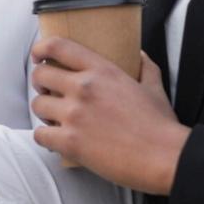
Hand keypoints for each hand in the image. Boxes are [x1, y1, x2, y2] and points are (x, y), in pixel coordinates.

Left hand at [30, 37, 189, 194]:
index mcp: (102, 70)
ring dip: (44, 112)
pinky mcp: (70, 142)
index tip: (39, 55)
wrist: (165, 157)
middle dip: (41, 83)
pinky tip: (56, 139)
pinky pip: (40, 134)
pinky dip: (45, 137)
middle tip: (49, 92)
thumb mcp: (153, 86)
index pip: (59, 46)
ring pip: (38, 105)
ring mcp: (74, 114)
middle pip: (41, 75)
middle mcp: (83, 88)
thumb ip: (144, 66)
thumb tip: (140, 55)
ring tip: (55, 119)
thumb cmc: (160, 125)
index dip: (42, 48)